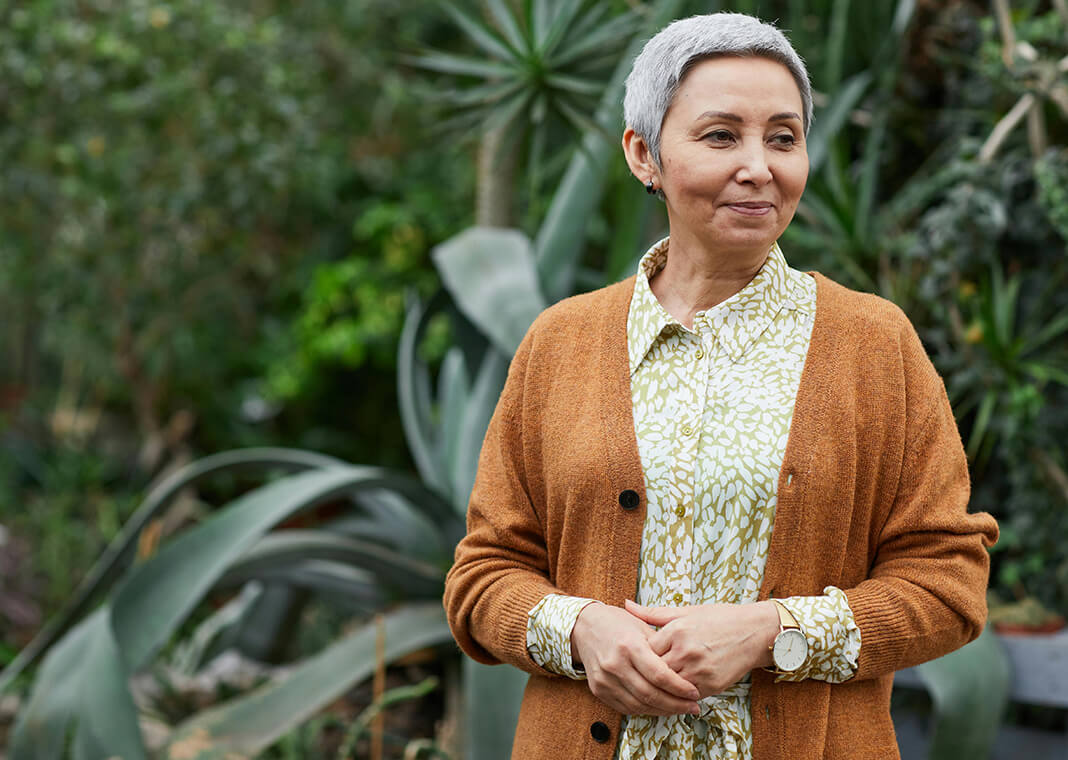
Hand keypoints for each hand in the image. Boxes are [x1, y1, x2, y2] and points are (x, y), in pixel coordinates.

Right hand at [570, 602, 700, 716]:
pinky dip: (645, 710)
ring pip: (639, 705)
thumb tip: (686, 665)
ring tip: (679, 709)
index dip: (679, 687)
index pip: (659, 674)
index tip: (694, 693)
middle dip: (676, 704)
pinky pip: (626, 707)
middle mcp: (615, 664)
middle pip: (650, 694)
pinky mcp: (599, 690)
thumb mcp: (641, 626)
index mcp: (629, 645)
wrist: (584, 627)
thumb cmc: (616, 624)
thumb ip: (662, 646)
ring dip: (662, 711)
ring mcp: (605, 679)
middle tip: (692, 706)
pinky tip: (658, 707)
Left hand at [625, 599, 778, 697]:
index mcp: (677, 630)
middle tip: (638, 676)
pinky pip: (686, 696)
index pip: (646, 650)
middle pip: (654, 671)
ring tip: (652, 687)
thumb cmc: (720, 618)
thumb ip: (653, 612)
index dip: (640, 655)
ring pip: (668, 687)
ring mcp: (699, 670)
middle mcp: (686, 651)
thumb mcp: (686, 611)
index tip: (637, 657)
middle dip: (647, 673)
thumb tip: (627, 605)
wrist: (754, 632)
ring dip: (661, 688)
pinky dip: (678, 696)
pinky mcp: (711, 686)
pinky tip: (672, 693)